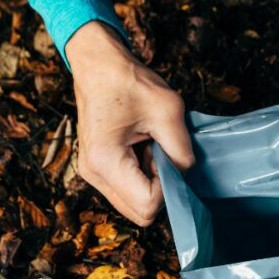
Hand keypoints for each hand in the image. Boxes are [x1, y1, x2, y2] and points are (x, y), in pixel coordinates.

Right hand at [66, 22, 193, 225]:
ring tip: (151, 148)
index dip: (169, 188)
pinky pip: (127, 190)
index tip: (170, 158)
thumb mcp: (167, 111)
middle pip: (140, 213)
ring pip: (134, 205)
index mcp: (105, 162)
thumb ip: (182, 151)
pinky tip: (142, 149)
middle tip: (163, 155)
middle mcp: (93, 174)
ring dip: (151, 184)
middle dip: (161, 191)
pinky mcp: (98, 169)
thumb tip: (186, 176)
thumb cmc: (128, 81)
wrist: (98, 64)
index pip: (148, 204)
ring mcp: (92, 174)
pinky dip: (142, 177)